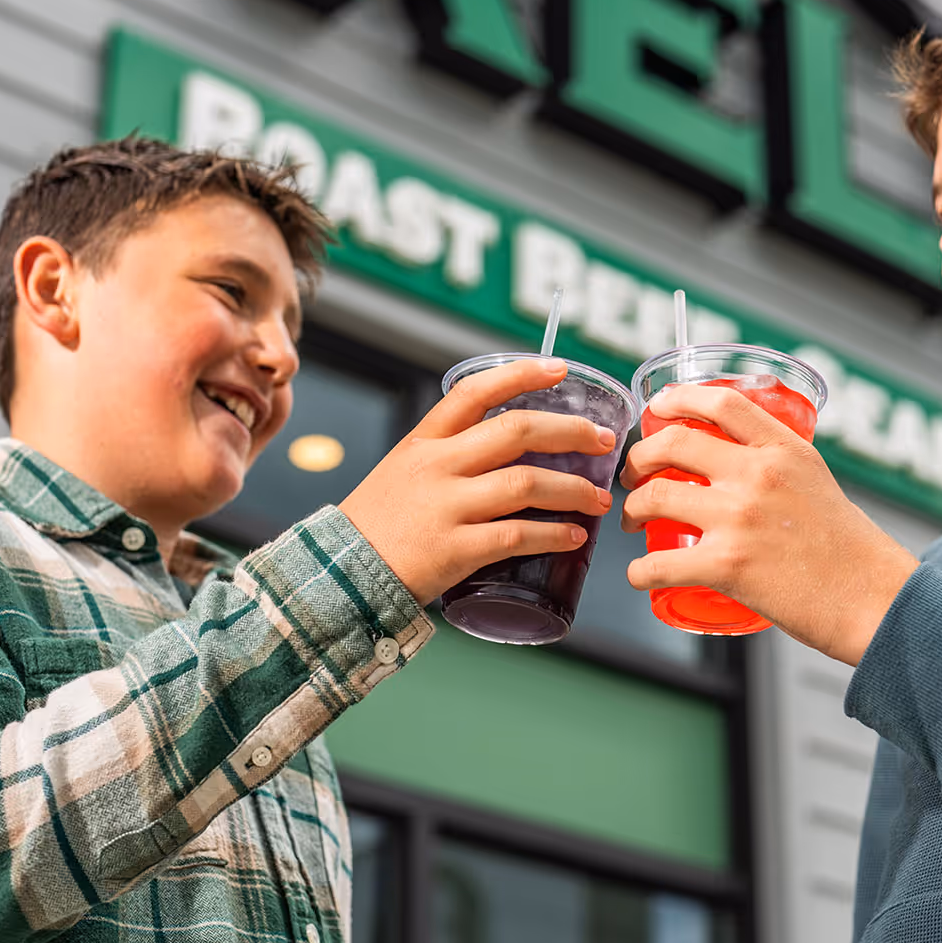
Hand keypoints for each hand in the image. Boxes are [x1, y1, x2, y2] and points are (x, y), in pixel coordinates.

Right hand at [341, 358, 615, 604]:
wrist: (339, 574)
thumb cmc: (381, 521)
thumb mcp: (405, 469)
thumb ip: (450, 454)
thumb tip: (513, 445)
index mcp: (424, 440)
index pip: (475, 391)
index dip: (521, 374)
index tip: (561, 369)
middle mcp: (436, 466)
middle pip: (517, 432)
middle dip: (571, 433)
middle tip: (602, 441)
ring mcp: (445, 507)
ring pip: (527, 484)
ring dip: (574, 491)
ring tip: (598, 500)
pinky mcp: (454, 550)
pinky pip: (518, 536)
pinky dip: (554, 536)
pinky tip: (574, 538)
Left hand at [620, 384, 918, 665]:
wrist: (875, 601)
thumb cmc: (851, 550)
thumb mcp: (817, 482)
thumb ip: (779, 466)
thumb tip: (738, 464)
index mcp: (784, 449)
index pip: (720, 402)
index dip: (678, 399)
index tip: (658, 409)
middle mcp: (758, 475)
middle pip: (673, 443)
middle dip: (639, 457)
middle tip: (633, 475)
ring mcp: (740, 519)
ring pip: (654, 498)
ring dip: (630, 509)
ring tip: (632, 521)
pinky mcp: (728, 565)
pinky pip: (658, 563)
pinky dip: (637, 571)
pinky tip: (639, 575)